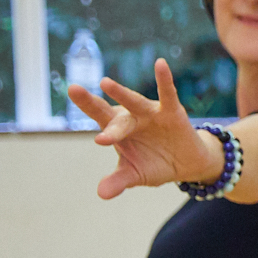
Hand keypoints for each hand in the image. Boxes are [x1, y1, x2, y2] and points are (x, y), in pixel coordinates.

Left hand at [68, 59, 220, 199]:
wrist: (187, 163)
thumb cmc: (155, 163)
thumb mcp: (135, 175)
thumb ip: (118, 181)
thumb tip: (102, 194)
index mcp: (117, 130)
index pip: (97, 117)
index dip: (85, 107)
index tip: (71, 93)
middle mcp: (131, 117)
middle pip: (111, 113)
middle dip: (93, 104)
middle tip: (77, 91)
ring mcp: (150, 113)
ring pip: (133, 103)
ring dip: (120, 93)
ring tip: (105, 83)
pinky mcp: (172, 112)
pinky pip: (168, 94)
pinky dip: (164, 79)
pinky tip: (160, 64)